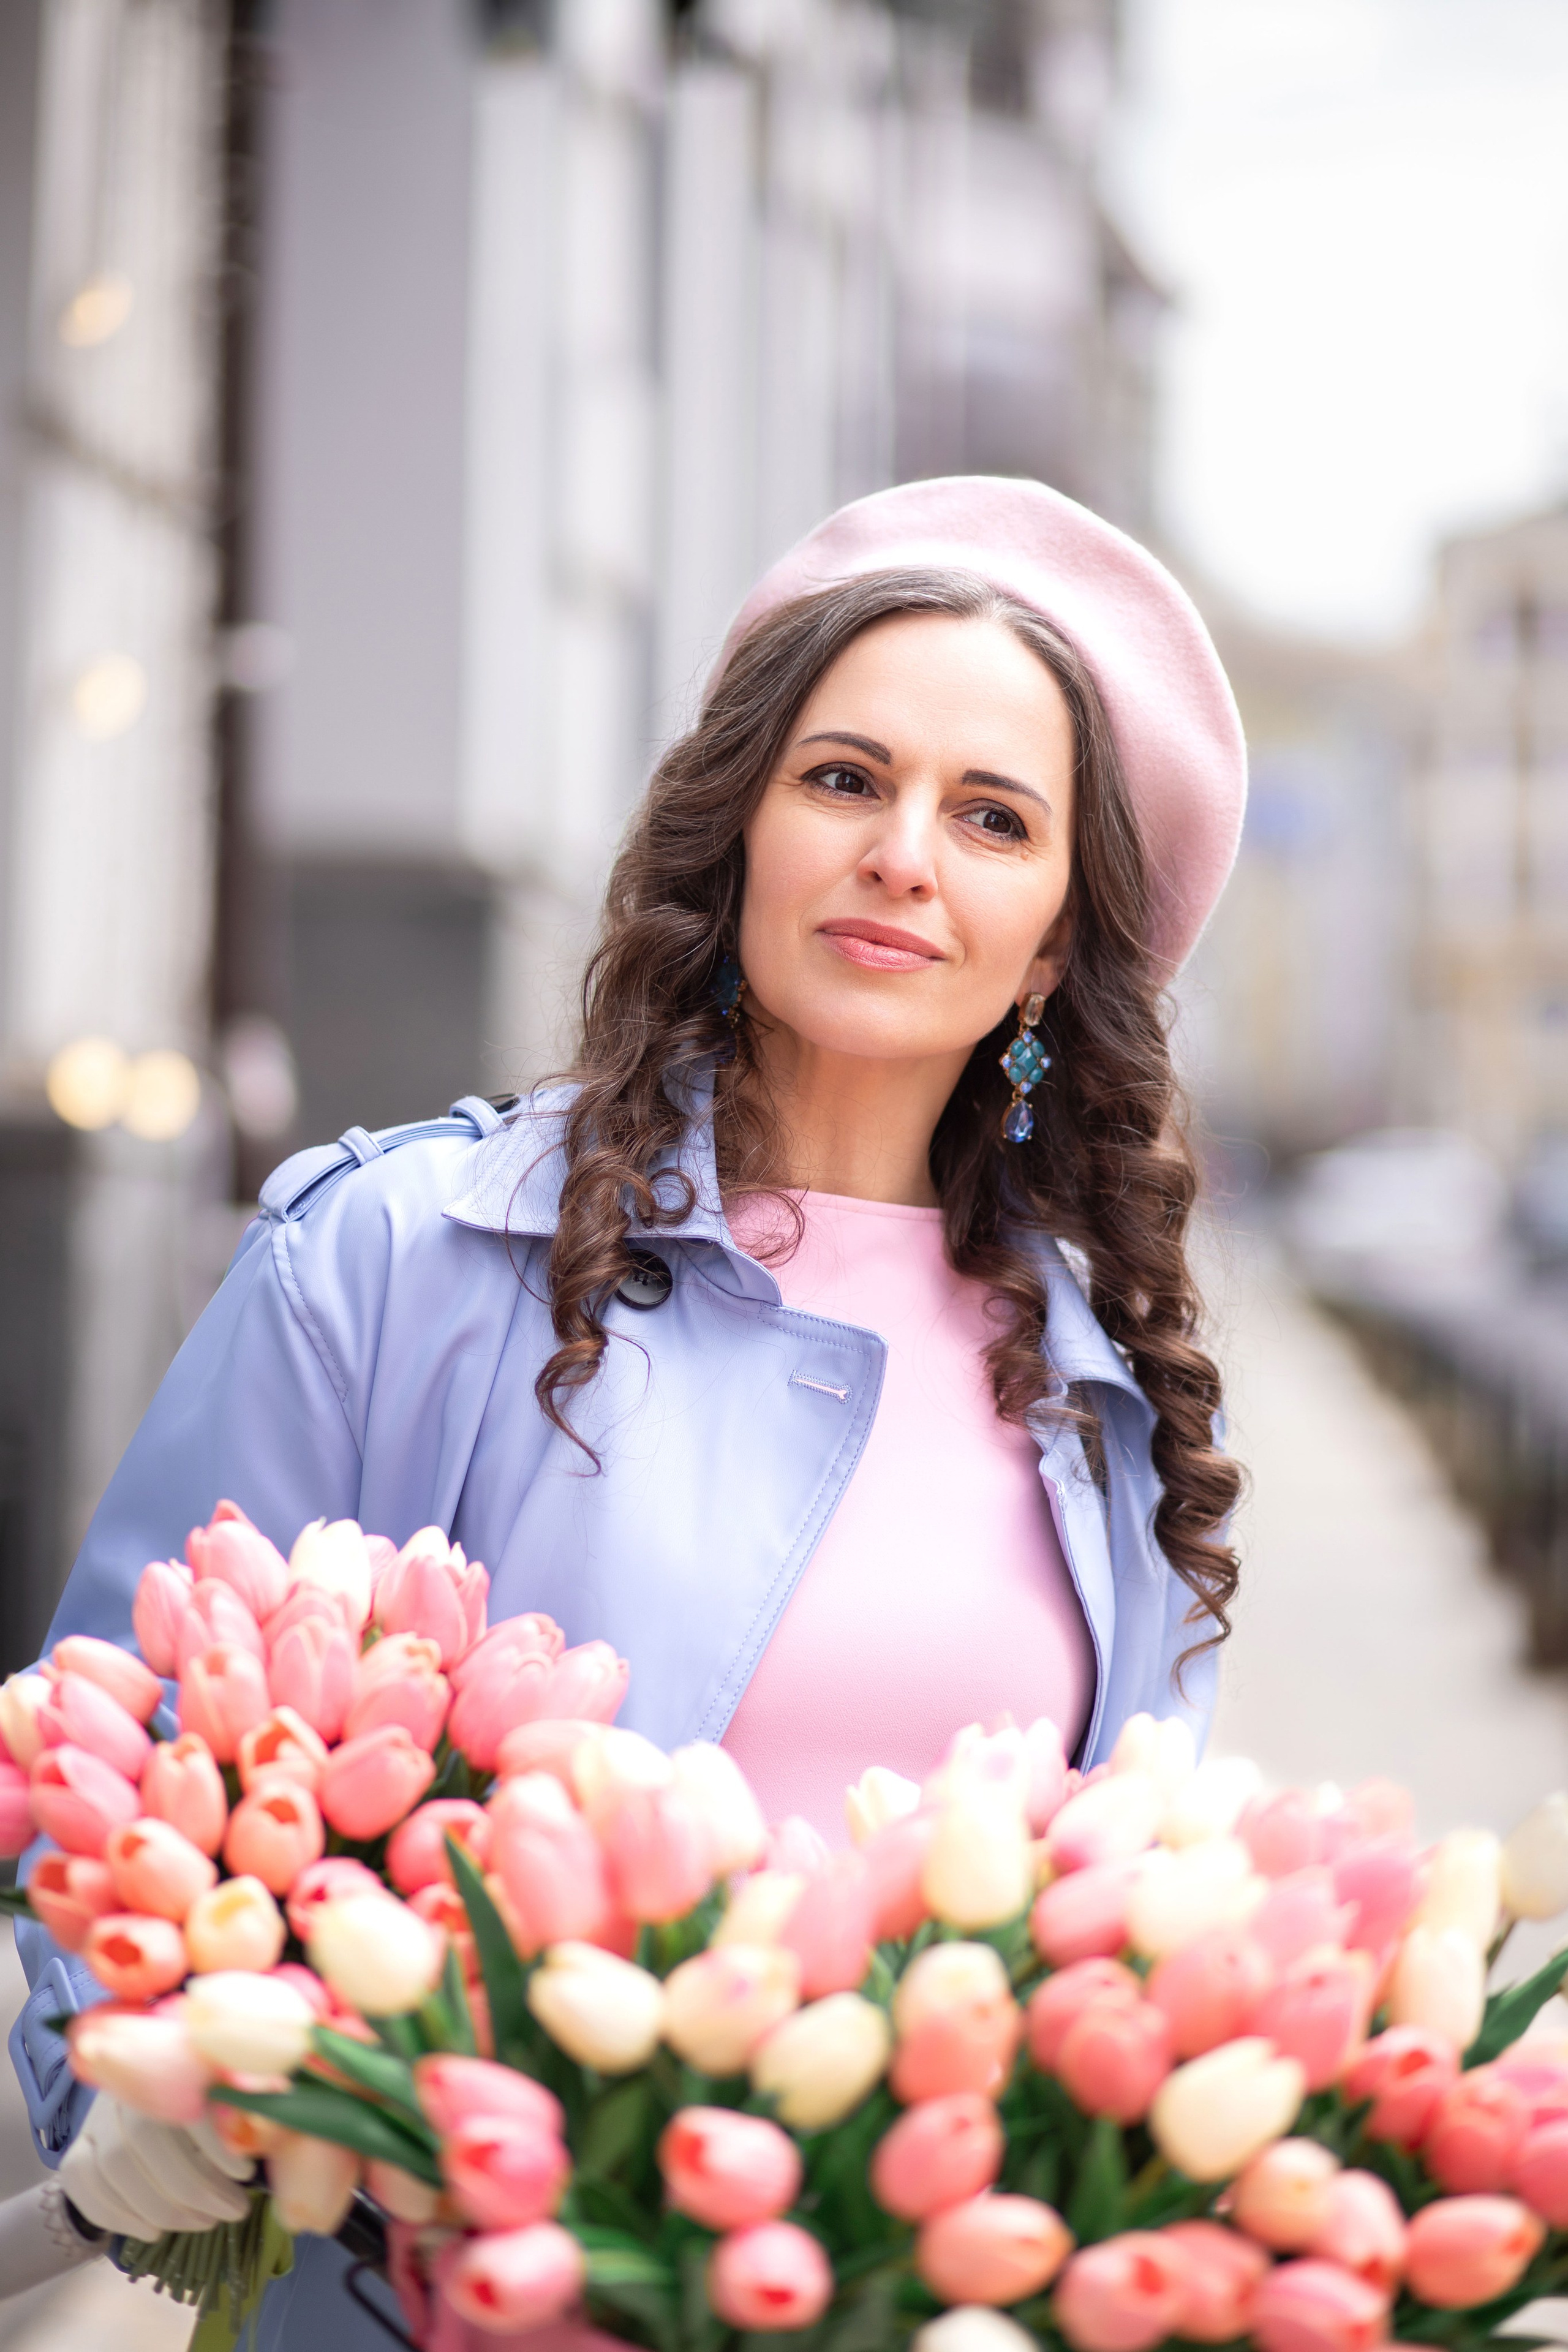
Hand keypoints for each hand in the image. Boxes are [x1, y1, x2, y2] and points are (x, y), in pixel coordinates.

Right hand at [58, 2096, 254, 2238]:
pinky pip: (83, 2182)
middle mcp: (127, 2085)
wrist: (152, 2087)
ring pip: (115, 2165)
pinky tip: (154, 2232)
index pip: (183, 2102)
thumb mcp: (232, 2095)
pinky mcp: (78, 2146)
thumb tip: (270, 2133)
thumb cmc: (209, 2096)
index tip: (246, 2172)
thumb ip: (244, 2109)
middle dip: (194, 2187)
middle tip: (234, 2210)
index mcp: (170, 2062)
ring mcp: (97, 2117)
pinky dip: (117, 2215)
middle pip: (146, 2140)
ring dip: (161, 2206)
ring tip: (205, 2222)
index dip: (214, 2143)